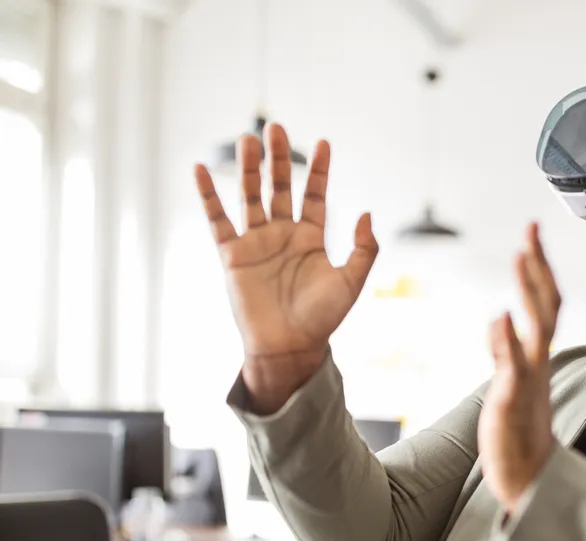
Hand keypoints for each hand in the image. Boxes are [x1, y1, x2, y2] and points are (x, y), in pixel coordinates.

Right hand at [193, 124, 378, 412]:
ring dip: (249, 168)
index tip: (324, 143)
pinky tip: (201, 170)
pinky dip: (208, 195)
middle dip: (279, 158)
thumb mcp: (352, 282)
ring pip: (251, 196)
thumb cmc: (322, 319)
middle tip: (277, 128)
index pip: (315, 195)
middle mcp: (282, 235)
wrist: (289, 347)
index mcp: (312, 239)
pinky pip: (217, 219)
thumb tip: (366, 212)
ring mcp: (256, 243)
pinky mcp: (232, 255)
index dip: (320, 170)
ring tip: (249, 138)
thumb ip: (364, 248)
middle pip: (280, 187)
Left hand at [477, 223, 561, 511]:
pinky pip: (514, 367)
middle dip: (538, 267)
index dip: (539, 269)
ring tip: (521, 257)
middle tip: (531, 230)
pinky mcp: (513, 402)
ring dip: (529, 291)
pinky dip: (508, 341)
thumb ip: (506, 351)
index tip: (531, 236)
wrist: (530, 480)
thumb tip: (499, 320)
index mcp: (537, 357)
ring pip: (536, 328)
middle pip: (546, 306)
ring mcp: (528, 380)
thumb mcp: (510, 384)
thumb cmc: (519, 434)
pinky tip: (502, 315)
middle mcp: (537, 363)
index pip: (545, 304)